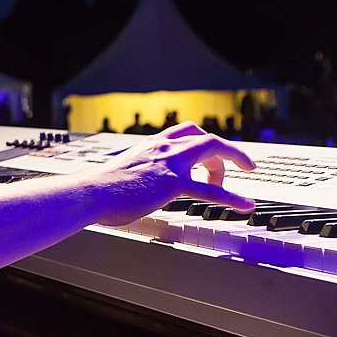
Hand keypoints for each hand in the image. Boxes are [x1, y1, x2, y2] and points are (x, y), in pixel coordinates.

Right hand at [87, 121, 256, 226]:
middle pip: (206, 138)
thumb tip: (138, 186)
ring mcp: (170, 164)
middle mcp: (164, 148)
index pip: (187, 131)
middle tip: (236, 166)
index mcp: (152, 145)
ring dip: (231, 163)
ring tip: (244, 180)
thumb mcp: (124, 171)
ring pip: (213, 151)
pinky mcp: (173, 184)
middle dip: (226, 151)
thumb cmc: (100, 189)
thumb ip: (138, 173)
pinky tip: (245, 205)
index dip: (204, 141)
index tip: (210, 154)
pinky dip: (233, 197)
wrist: (91, 193)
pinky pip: (210, 190)